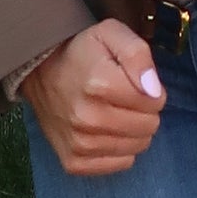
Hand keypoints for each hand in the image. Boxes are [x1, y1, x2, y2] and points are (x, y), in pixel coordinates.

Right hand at [21, 20, 165, 174]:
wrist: (40, 72)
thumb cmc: (82, 52)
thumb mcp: (111, 34)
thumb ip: (138, 55)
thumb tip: (154, 91)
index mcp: (100, 85)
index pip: (156, 102)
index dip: (151, 89)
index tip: (133, 82)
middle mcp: (88, 119)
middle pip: (149, 127)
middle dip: (144, 111)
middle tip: (124, 97)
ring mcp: (79, 143)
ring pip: (137, 147)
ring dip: (133, 130)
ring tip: (115, 112)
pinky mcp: (74, 162)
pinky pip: (121, 163)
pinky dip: (121, 150)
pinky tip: (107, 132)